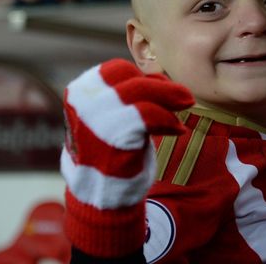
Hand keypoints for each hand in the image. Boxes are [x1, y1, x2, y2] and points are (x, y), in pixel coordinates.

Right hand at [60, 59, 193, 257]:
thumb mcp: (110, 114)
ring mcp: (96, 119)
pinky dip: (168, 121)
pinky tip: (176, 130)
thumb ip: (125, 93)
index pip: (117, 69)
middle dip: (163, 87)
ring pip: (143, 93)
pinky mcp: (114, 137)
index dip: (144, 77)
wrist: (100, 195)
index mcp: (79, 92)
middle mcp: (84, 102)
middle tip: (186, 98)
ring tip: (184, 110)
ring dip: (170, 100)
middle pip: (132, 79)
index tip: (163, 87)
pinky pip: (150, 116)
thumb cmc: (110, 150)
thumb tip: (159, 76)